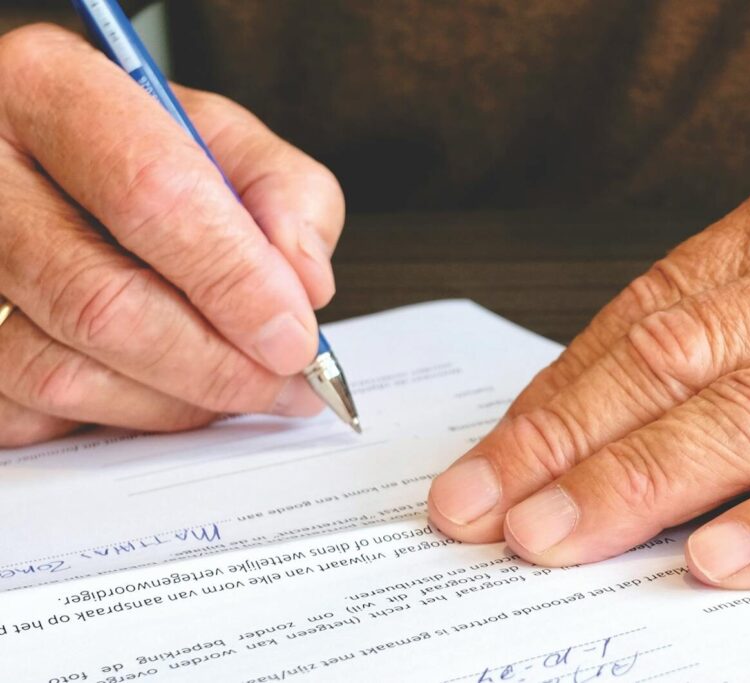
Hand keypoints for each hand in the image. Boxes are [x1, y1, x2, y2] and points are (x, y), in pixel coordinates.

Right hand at [0, 25, 344, 446]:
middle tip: (283, 384)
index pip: (150, 193)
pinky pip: (31, 414)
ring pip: (62, 373)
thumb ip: (286, 196)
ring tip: (238, 387)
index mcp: (49, 88)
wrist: (44, 168)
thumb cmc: (137, 151)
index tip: (294, 335)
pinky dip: (117, 417)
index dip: (235, 279)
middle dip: (216, 364)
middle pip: (101, 301)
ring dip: (174, 403)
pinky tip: (162, 388)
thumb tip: (305, 287)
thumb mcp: (223, 139)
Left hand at [428, 133, 749, 587]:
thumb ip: (744, 304)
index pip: (648, 313)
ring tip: (562, 537)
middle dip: (569, 444)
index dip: (558, 394)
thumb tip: (615, 404)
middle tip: (490, 508)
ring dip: (647, 483)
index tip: (492, 459)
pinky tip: (724, 557)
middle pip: (681, 361)